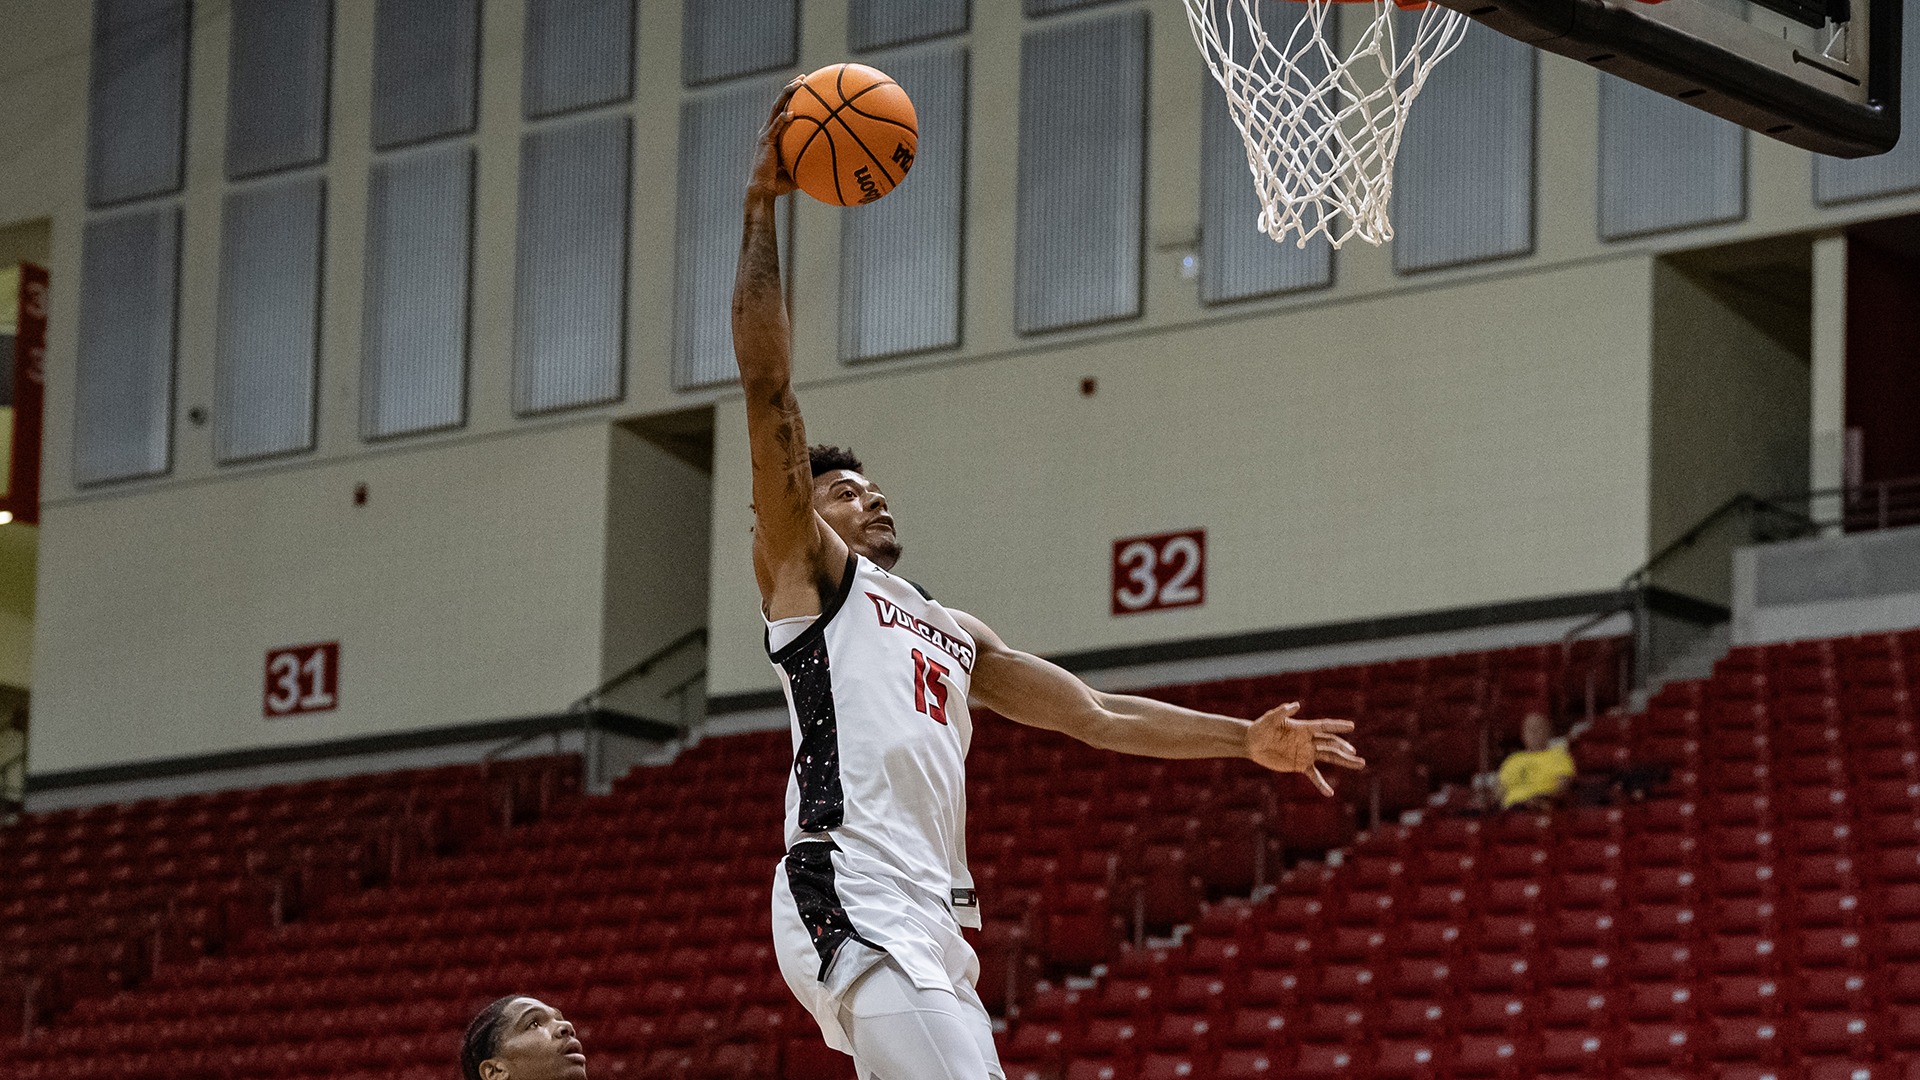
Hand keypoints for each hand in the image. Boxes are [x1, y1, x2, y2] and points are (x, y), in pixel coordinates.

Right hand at [748, 78, 802, 198]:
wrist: (763, 190)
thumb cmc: (780, 183)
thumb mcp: (799, 169)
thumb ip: (811, 161)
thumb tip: (832, 161)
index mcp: (776, 133)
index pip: (785, 109)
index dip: (794, 97)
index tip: (807, 87)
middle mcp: (769, 129)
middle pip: (780, 102)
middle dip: (791, 88)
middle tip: (804, 78)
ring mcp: (766, 133)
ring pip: (776, 108)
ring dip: (787, 94)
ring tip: (799, 84)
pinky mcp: (765, 141)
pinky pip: (775, 127)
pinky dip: (783, 119)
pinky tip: (792, 113)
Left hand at [1246, 702, 1364, 796]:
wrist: (1252, 743)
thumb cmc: (1260, 727)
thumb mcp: (1270, 719)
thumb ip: (1283, 712)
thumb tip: (1296, 705)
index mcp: (1304, 728)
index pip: (1324, 727)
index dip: (1338, 726)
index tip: (1352, 726)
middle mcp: (1308, 740)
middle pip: (1331, 744)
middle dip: (1344, 748)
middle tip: (1356, 754)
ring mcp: (1306, 753)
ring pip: (1329, 757)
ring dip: (1344, 761)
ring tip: (1360, 764)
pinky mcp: (1300, 765)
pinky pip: (1314, 775)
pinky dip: (1322, 784)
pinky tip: (1330, 793)